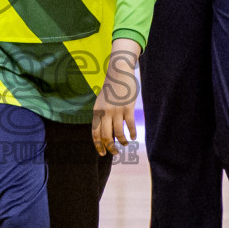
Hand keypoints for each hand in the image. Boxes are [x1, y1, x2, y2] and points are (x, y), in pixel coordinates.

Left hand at [92, 38, 142, 155]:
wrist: (119, 73)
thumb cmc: (111, 89)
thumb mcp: (101, 102)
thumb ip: (102, 116)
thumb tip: (106, 133)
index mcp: (96, 112)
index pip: (95, 133)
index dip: (98, 145)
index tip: (102, 154)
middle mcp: (105, 113)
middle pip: (106, 136)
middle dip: (111, 148)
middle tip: (115, 153)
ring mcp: (116, 111)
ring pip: (118, 133)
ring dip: (123, 141)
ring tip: (126, 143)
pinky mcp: (128, 108)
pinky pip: (130, 125)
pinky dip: (132, 133)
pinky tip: (133, 136)